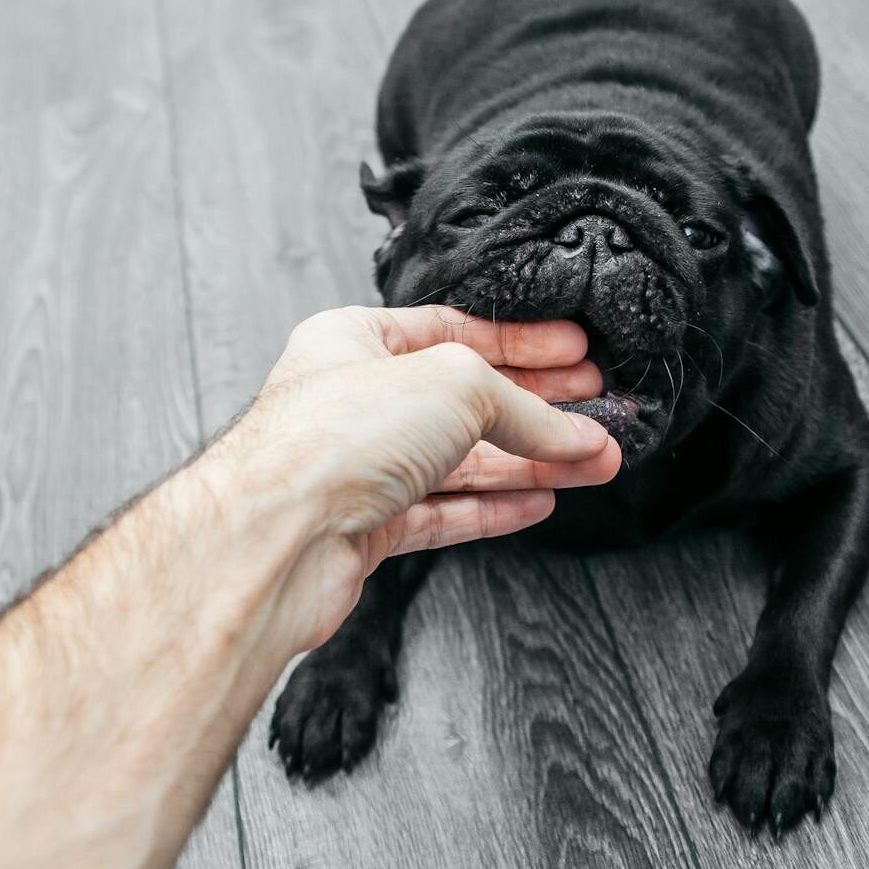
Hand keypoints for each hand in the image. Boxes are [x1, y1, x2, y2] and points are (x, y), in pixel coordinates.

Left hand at [212, 305, 619, 647]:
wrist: (273, 537)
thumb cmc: (331, 439)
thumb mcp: (453, 384)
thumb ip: (521, 407)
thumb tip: (575, 433)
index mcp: (354, 341)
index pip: (453, 332)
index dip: (520, 342)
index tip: (573, 353)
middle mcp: (354, 401)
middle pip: (465, 400)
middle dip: (538, 408)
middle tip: (594, 411)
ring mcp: (359, 468)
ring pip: (461, 460)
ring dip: (533, 462)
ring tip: (594, 462)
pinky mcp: (365, 529)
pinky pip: (443, 511)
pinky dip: (495, 507)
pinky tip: (540, 501)